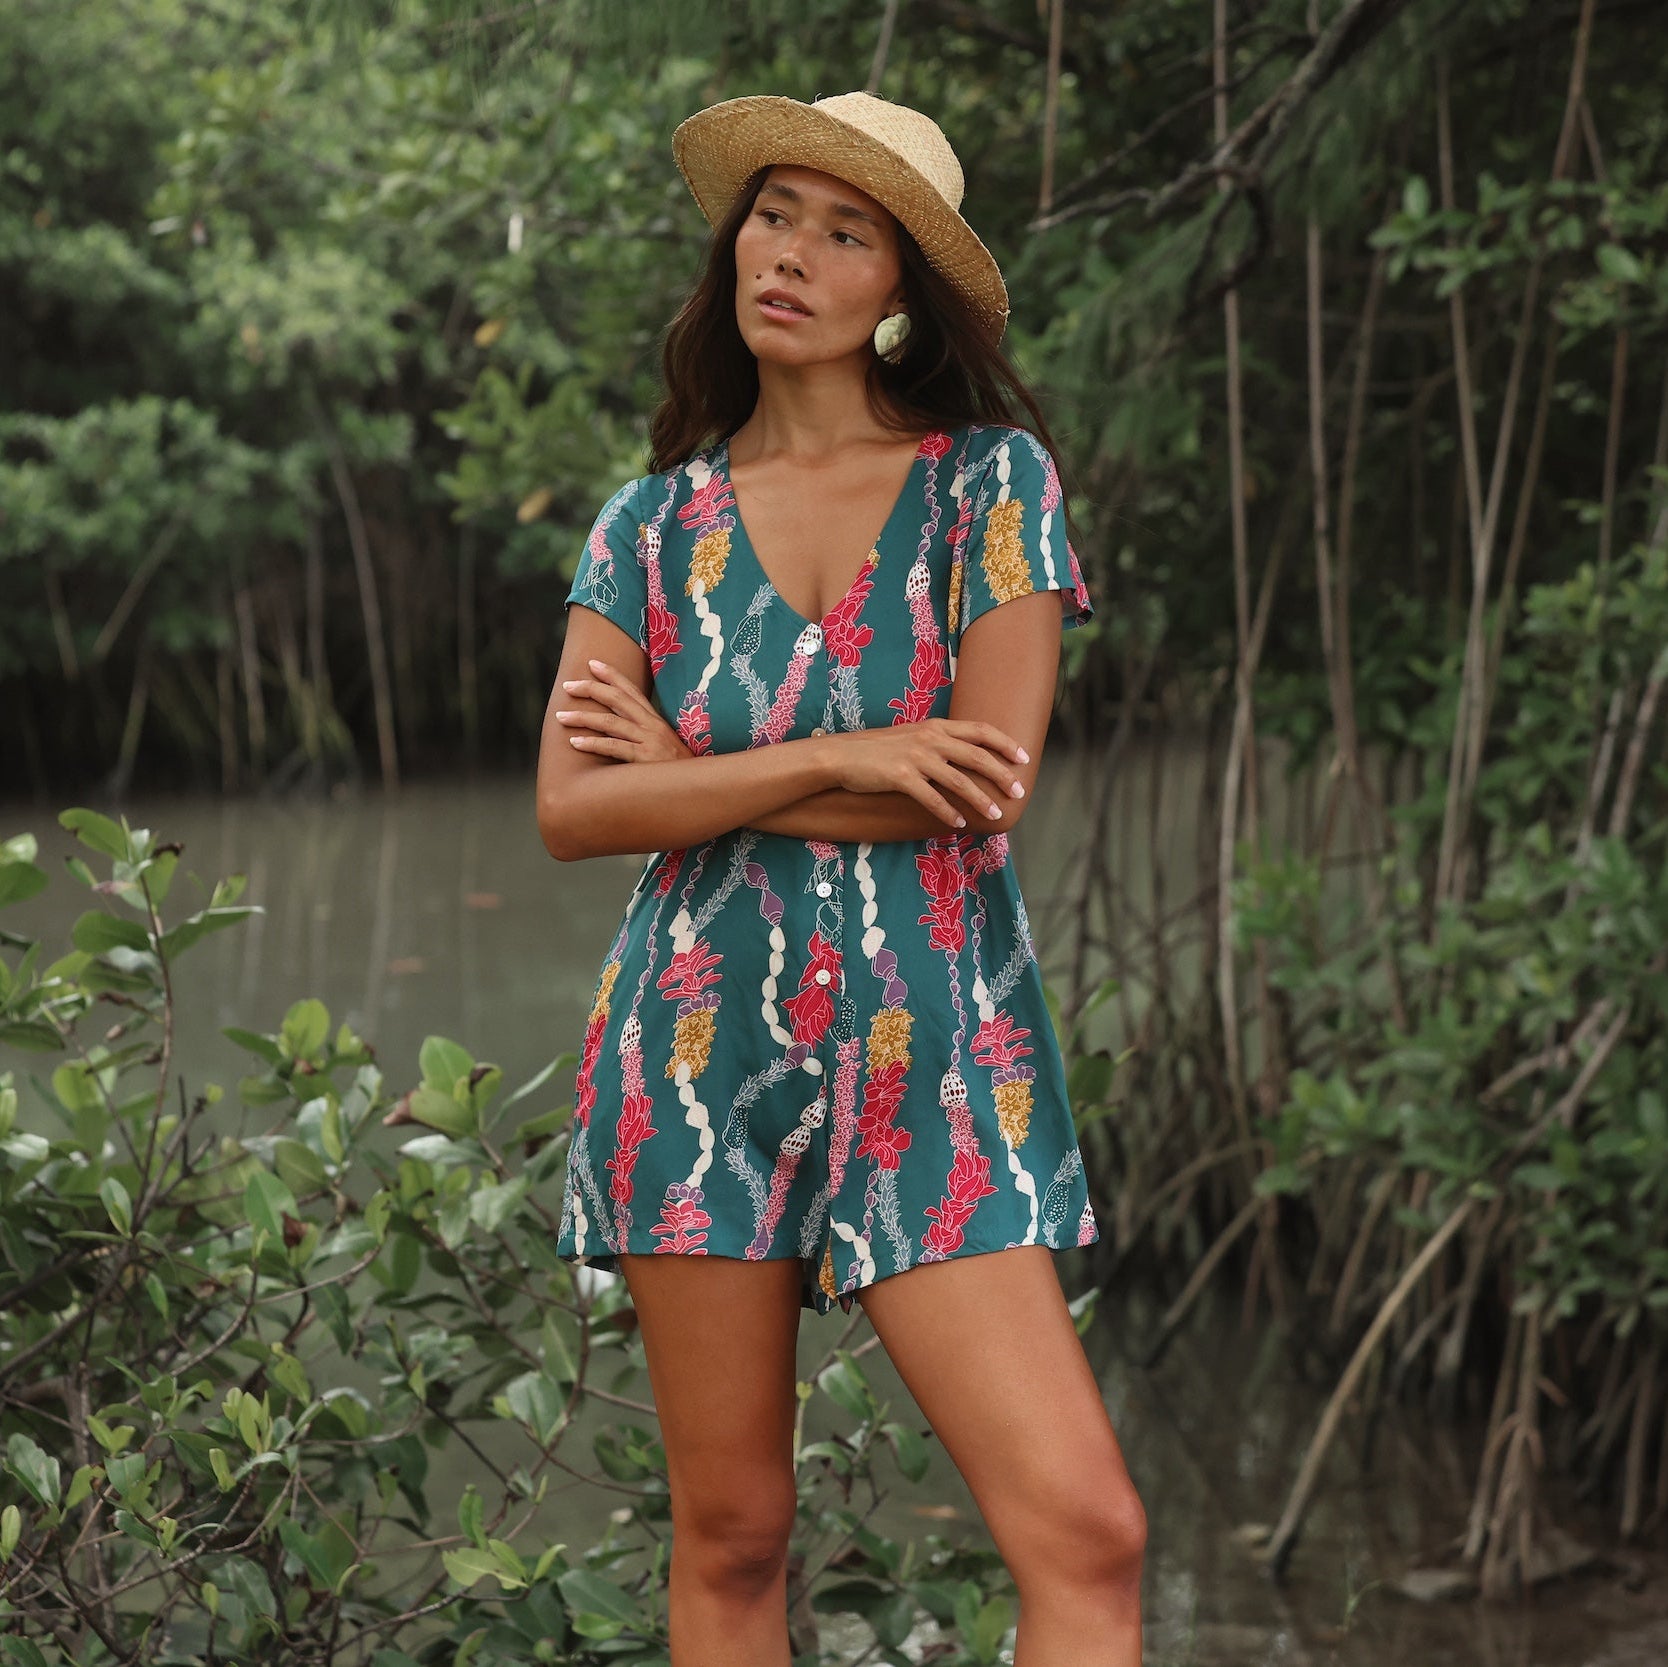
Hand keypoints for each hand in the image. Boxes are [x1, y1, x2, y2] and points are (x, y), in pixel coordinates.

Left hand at [554, 659, 692, 762]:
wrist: (700, 785)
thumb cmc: (678, 770)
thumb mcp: (665, 745)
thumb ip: (645, 735)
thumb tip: (620, 730)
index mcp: (656, 720)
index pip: (632, 690)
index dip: (612, 675)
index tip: (592, 664)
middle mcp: (652, 725)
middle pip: (617, 699)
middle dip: (590, 689)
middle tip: (568, 685)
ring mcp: (649, 741)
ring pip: (610, 722)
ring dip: (582, 717)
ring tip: (561, 716)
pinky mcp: (645, 759)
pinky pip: (614, 747)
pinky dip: (592, 744)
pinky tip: (575, 743)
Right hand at [825, 718, 1029, 829]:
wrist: (841, 756)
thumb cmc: (877, 750)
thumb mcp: (911, 737)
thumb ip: (937, 743)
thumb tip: (963, 759)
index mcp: (936, 726)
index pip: (980, 730)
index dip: (1005, 743)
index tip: (1023, 757)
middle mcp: (930, 738)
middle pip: (976, 756)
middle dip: (1002, 774)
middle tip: (1018, 791)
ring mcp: (916, 756)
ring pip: (959, 780)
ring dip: (980, 799)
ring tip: (995, 814)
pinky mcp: (901, 776)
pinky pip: (932, 797)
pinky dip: (948, 812)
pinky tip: (958, 824)